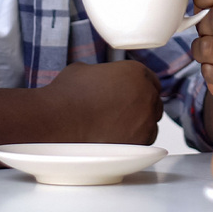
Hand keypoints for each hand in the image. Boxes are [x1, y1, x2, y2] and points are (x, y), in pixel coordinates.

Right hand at [42, 60, 162, 144]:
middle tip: (124, 115)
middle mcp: (146, 93)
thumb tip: (100, 79)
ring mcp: (145, 118)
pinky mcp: (140, 141)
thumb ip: (102, 73)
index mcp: (136, 72)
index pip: (151, 81)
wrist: (58, 118)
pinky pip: (145, 142)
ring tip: (119, 129)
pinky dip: (136, 142)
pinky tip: (120, 140)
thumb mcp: (85, 69)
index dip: (142, 90)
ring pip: (151, 123)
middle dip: (141, 108)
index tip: (133, 98)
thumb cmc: (67, 94)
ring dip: (140, 125)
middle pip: (153, 102)